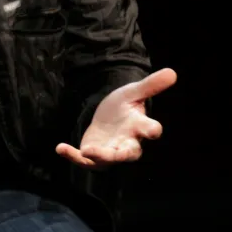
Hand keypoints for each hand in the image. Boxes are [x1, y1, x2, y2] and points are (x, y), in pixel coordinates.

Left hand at [56, 68, 176, 168]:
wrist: (107, 116)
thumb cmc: (124, 106)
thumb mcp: (133, 92)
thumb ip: (150, 85)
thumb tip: (172, 72)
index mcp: (139, 126)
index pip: (150, 129)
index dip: (152, 130)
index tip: (153, 130)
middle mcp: (127, 143)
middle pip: (130, 153)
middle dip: (124, 153)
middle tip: (119, 154)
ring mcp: (110, 151)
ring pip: (107, 159)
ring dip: (98, 156)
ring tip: (86, 150)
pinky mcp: (93, 155)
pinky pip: (84, 160)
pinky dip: (72, 155)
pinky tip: (60, 148)